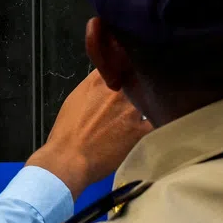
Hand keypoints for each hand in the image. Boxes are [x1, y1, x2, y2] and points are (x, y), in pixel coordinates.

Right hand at [25, 71, 151, 199]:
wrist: (69, 159)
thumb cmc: (67, 130)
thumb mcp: (76, 97)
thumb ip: (96, 84)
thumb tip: (110, 78)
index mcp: (101, 80)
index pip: (121, 63)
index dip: (127, 68)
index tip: (129, 74)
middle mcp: (119, 91)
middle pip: (137, 80)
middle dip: (138, 86)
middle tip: (136, 98)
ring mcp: (132, 110)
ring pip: (148, 100)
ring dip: (147, 104)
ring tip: (145, 113)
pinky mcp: (141, 131)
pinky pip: (156, 122)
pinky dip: (153, 123)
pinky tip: (149, 128)